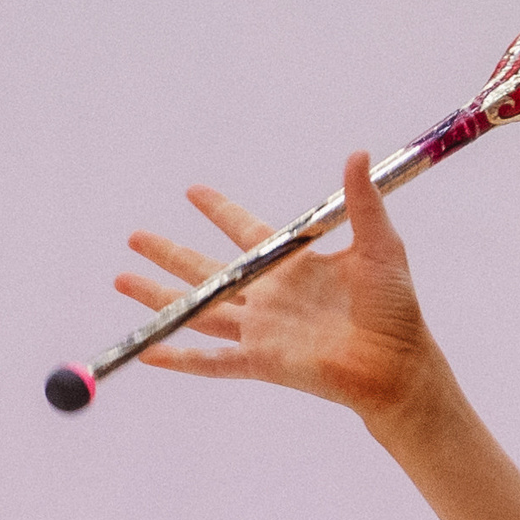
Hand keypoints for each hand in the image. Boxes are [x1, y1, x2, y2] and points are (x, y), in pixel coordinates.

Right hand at [115, 151, 454, 425]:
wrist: (397, 364)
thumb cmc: (395, 309)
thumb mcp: (379, 247)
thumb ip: (362, 203)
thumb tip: (357, 155)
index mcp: (294, 267)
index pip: (247, 232)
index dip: (219, 211)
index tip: (192, 192)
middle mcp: (271, 297)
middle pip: (209, 270)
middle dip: (170, 253)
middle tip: (135, 236)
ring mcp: (263, 330)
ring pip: (198, 310)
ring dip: (159, 295)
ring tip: (121, 279)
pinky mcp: (261, 360)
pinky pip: (212, 360)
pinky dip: (178, 357)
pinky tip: (148, 350)